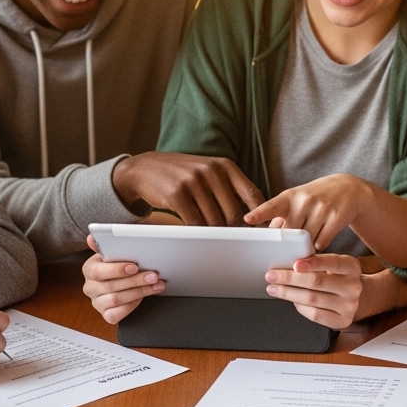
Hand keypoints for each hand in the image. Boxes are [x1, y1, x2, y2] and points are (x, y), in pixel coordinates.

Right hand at [83, 235, 163, 323]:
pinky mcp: (105, 314)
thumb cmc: (119, 263)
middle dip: (135, 280)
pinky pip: (116, 315)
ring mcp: (96, 302)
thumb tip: (92, 237)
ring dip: (139, 292)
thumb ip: (105, 244)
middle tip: (153, 276)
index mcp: (89, 269)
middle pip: (111, 286)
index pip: (98, 271)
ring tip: (156, 285)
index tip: (134, 266)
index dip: (117, 270)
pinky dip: (131, 306)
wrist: (121, 280)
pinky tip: (143, 297)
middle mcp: (89, 287)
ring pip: (116, 300)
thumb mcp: (113, 252)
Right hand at [113, 152, 264, 225]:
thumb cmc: (182, 175)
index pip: (252, 193)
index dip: (259, 214)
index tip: (261, 229)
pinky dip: (198, 232)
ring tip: (212, 237)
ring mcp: (194, 182)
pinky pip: (195, 223)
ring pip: (215, 221)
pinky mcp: (177, 194)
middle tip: (231, 240)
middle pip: (234, 213)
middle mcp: (212, 171)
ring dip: (214, 233)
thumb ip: (229, 187)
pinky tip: (196, 233)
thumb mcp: (208, 171)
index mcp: (225, 166)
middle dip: (234, 230)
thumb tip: (252, 215)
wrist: (145, 169)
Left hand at [244, 174, 375, 250]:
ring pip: (306, 240)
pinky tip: (321, 238)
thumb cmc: (315, 196)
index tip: (248, 219)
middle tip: (286, 250)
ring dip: (305, 246)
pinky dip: (319, 246)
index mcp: (290, 196)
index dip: (260, 213)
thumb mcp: (297, 199)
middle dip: (288, 243)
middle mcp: (305, 201)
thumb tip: (266, 235)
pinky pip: (321, 243)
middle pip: (289, 233)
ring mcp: (321, 209)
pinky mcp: (336, 218)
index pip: (272, 206)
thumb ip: (281, 216)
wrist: (348, 188)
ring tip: (307, 241)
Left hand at [265, 254, 362, 329]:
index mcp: (352, 267)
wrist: (355, 298)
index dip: (312, 263)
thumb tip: (287, 263)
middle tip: (272, 276)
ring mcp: (349, 306)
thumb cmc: (337, 277)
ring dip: (288, 293)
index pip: (332, 262)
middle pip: (317, 282)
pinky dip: (300, 306)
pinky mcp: (342, 321)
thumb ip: (316, 262)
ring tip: (274, 289)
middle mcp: (353, 286)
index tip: (294, 264)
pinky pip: (315, 314)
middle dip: (290, 278)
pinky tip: (291, 300)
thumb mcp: (333, 264)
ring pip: (312, 299)